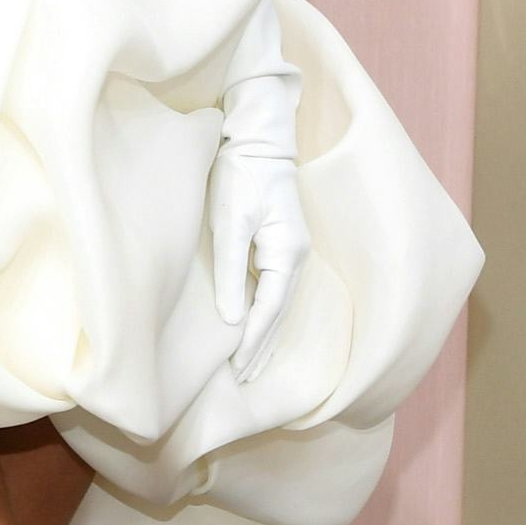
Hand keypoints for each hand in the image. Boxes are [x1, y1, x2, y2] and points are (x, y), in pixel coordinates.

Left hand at [210, 141, 306, 380]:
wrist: (258, 143)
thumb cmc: (240, 176)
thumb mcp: (229, 222)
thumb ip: (231, 271)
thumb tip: (232, 319)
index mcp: (286, 254)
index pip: (269, 310)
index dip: (253, 341)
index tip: (236, 368)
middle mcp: (295, 258)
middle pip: (279, 316)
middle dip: (261, 349)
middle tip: (243, 381)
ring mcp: (291, 253)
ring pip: (280, 307)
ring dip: (265, 338)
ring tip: (252, 368)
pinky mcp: (281, 248)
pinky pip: (275, 293)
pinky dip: (265, 318)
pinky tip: (256, 332)